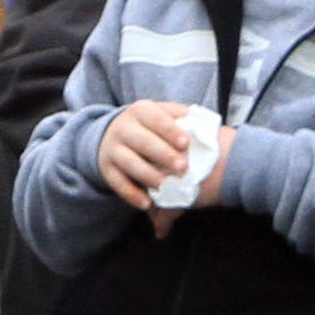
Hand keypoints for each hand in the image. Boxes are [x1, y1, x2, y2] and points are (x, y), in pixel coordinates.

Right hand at [91, 100, 205, 213]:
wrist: (113, 134)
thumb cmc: (150, 127)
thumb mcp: (162, 114)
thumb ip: (182, 117)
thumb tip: (207, 124)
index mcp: (141, 111)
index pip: (157, 119)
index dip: (171, 131)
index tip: (186, 143)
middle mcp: (123, 127)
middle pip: (143, 141)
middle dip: (164, 155)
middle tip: (183, 168)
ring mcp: (112, 149)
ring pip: (130, 162)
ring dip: (149, 175)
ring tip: (166, 186)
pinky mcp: (107, 169)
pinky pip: (118, 183)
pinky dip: (132, 194)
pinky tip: (147, 204)